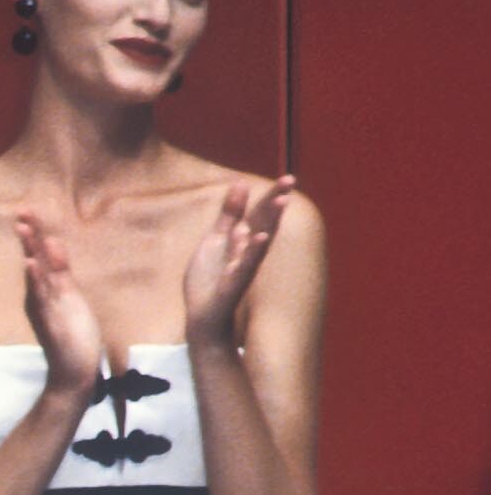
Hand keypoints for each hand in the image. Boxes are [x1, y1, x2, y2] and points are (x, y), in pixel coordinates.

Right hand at [13, 212, 103, 396]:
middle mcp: (43, 295)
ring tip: (24, 228)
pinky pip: (43, 294)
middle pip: (36, 258)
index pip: (41, 255)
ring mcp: (47, 306)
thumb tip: (53, 248)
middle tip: (21, 211)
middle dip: (31, 235)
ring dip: (30, 250)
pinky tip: (31, 263)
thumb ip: (60, 275)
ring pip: (37, 272)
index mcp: (47, 290)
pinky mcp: (52, 318)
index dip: (36, 234)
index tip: (28, 211)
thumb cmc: (73, 337)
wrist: (73, 372)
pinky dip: (36, 278)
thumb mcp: (70, 300)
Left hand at [182, 174, 295, 347]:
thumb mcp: (215, 241)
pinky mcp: (234, 282)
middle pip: (263, 221)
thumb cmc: (210, 280)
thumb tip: (240, 183)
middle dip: (275, 201)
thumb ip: (229, 215)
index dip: (271, 195)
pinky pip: (245, 265)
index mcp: (241, 239)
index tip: (289, 178)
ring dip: (270, 221)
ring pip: (259, 241)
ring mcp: (242, 266)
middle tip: (290, 180)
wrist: (203, 317)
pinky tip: (259, 237)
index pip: (259, 212)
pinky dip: (252, 251)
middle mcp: (246, 250)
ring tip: (281, 201)